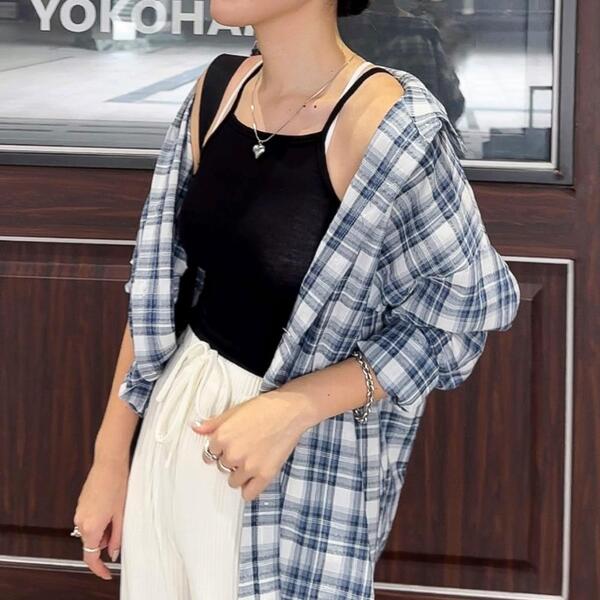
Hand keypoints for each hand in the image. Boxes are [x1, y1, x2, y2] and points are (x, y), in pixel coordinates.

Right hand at [73, 457, 128, 579]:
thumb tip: (114, 552)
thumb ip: (117, 536)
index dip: (99, 569)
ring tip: (117, 513)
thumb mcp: (121, 514)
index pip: (90, 557)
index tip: (107, 573)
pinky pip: (88, 520)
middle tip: (120, 529)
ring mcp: (79, 512)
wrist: (109, 462)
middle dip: (106, 542)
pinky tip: (111, 507)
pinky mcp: (81, 504)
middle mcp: (80, 521)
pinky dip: (99, 521)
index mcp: (91, 526)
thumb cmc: (117, 483)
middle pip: (91, 543)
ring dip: (103, 531)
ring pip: (90, 532)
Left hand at [190, 391, 312, 500]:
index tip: (230, 446)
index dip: (220, 450)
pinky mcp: (264, 475)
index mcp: (221, 437)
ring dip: (240, 474)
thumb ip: (213, 423)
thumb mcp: (234, 411)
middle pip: (222, 467)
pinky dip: (250, 489)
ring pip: (233, 481)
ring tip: (252, 459)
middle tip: (245, 448)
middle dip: (231, 460)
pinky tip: (254, 478)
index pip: (210, 454)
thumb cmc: (264, 407)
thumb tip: (196, 427)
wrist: (290, 410)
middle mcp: (232, 454)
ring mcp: (248, 466)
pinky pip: (248, 494)